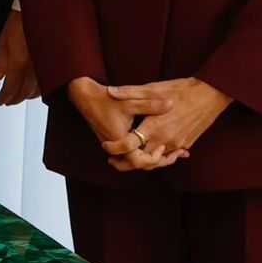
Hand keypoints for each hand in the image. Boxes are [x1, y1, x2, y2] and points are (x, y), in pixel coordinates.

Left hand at [0, 10, 39, 105]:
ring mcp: (45, 67)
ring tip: (18, 96)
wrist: (39, 11)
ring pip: (37, 91)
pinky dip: (38, 90)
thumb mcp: (2, 42)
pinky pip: (46, 84)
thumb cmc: (19, 22)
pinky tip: (33, 90)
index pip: (11, 88)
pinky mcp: (53, 65)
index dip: (4, 97)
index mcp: (19, 61)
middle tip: (7, 101)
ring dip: (26, 96)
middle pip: (24, 92)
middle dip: (14, 99)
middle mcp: (34, 67)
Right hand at [66, 77, 183, 173]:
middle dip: (159, 161)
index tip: (163, 147)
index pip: (139, 161)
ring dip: (153, 158)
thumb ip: (150, 104)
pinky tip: (160, 145)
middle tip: (177, 154)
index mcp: (120, 140)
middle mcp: (117, 147)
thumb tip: (170, 104)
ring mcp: (115, 146)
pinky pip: (132, 154)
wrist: (85, 97)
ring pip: (136, 161)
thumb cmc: (105, 99)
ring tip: (174, 152)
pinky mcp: (115, 143)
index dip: (154, 158)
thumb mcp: (129, 101)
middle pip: (140, 165)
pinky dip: (146, 152)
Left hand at [99, 78, 231, 169]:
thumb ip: (130, 92)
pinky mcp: (186, 145)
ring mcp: (177, 144)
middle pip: (141, 160)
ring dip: (142, 160)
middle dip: (126, 161)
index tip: (106, 146)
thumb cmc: (181, 90)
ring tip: (129, 156)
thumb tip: (109, 91)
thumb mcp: (153, 88)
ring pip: (155, 160)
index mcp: (154, 127)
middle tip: (112, 158)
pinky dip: (158, 156)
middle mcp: (165, 140)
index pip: (130, 147)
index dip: (115, 149)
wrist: (210, 95)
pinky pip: (169, 156)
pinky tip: (150, 150)